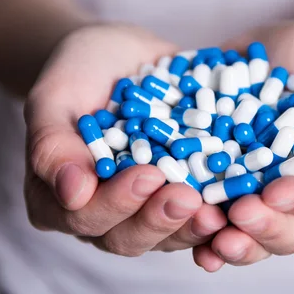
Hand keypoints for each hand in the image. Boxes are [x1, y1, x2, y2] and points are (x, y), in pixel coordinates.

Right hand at [24, 24, 226, 255]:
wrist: (116, 57)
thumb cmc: (76, 74)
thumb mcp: (54, 99)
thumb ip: (53, 145)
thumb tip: (72, 193)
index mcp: (59, 199)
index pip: (84, 216)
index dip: (116, 203)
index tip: (146, 176)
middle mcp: (101, 214)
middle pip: (127, 236)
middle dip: (159, 219)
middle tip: (187, 197)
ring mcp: (142, 209)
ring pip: (166, 234)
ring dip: (192, 225)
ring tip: (218, 210)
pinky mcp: (177, 194)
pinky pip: (196, 212)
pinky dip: (218, 207)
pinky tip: (240, 198)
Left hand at [193, 23, 293, 270]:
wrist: (289, 49)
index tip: (277, 192)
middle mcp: (292, 201)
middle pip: (284, 233)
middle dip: (262, 228)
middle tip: (240, 215)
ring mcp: (253, 194)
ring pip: (245, 233)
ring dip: (227, 239)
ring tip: (207, 232)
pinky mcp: (219, 180)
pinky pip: (207, 209)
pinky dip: (192, 222)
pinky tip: (177, 217)